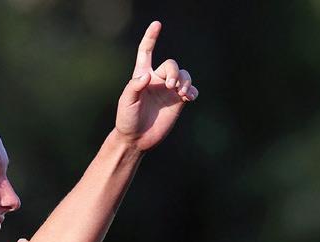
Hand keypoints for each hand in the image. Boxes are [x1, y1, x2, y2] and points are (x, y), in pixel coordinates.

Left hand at [115, 21, 197, 152]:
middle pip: (172, 65)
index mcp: (142, 75)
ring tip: (181, 92)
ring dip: (185, 81)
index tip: (157, 24)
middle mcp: (157, 80)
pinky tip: (189, 97)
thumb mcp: (126, 102)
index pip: (146, 52)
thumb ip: (135, 86)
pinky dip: (193, 91)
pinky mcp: (178, 102)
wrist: (137, 139)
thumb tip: (148, 75)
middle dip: (174, 73)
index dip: (151, 37)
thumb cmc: (127, 119)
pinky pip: (191, 90)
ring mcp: (169, 91)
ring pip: (184, 75)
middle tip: (171, 87)